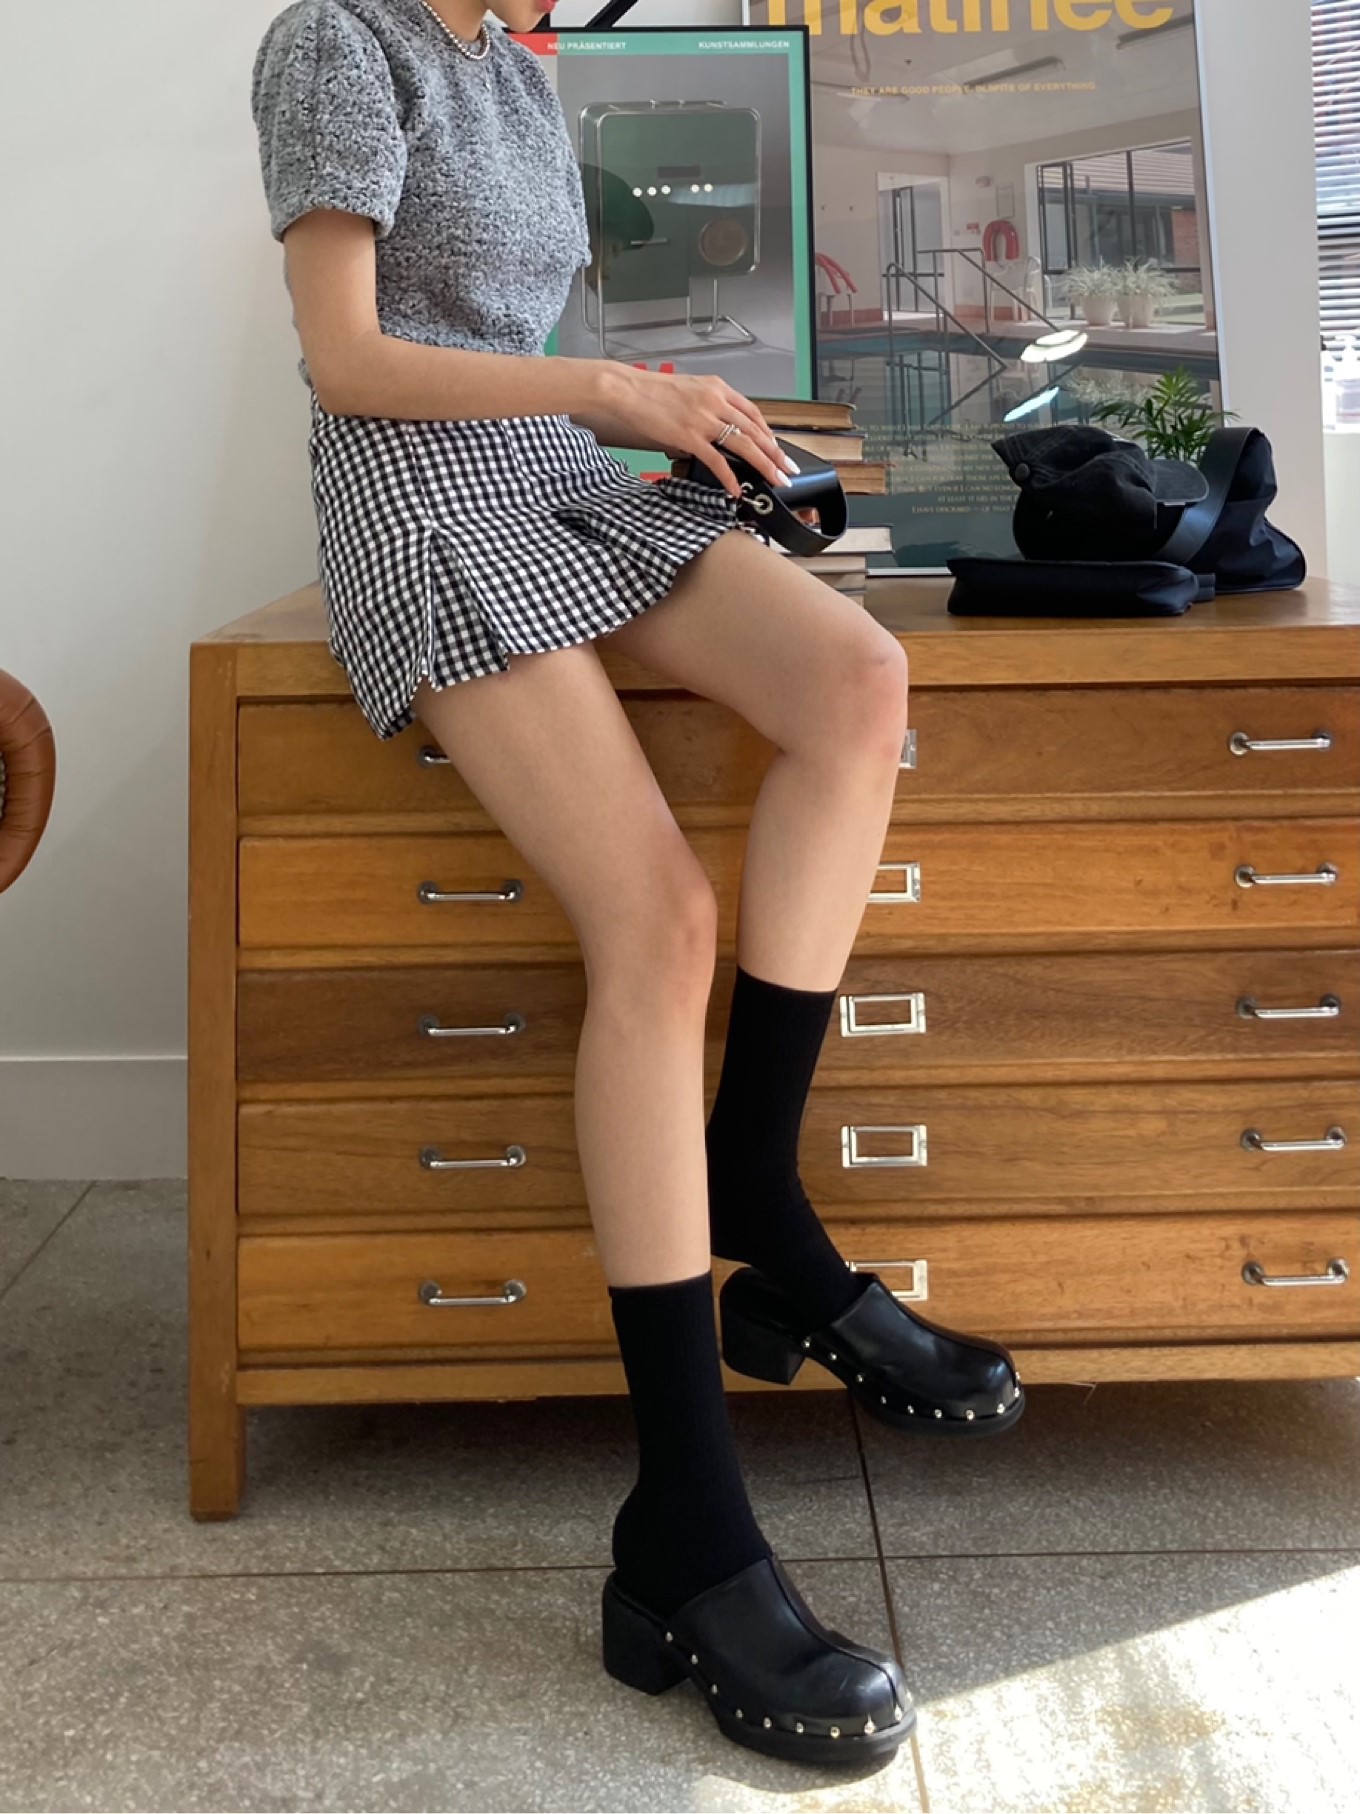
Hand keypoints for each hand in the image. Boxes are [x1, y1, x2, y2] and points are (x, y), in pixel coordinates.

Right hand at [600, 366, 799, 499]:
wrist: (627, 389)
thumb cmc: (651, 391)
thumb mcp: (688, 391)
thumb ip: (707, 406)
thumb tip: (716, 429)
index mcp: (717, 388)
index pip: (753, 413)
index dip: (769, 433)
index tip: (777, 448)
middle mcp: (716, 401)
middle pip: (756, 430)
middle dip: (776, 453)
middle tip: (788, 468)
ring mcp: (704, 419)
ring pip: (744, 444)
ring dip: (764, 465)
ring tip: (776, 480)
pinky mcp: (690, 436)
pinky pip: (717, 461)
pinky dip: (730, 477)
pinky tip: (737, 489)